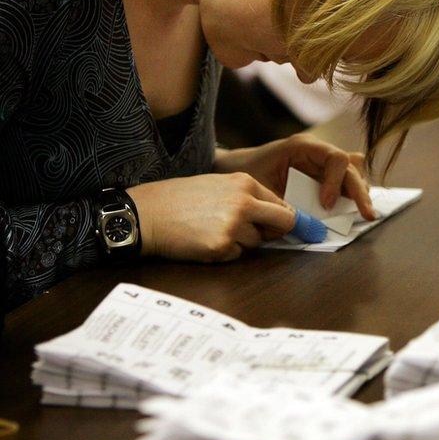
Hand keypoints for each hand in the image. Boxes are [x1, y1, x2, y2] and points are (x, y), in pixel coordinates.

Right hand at [128, 173, 295, 261]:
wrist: (145, 213)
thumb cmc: (178, 199)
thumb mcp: (217, 185)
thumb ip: (247, 197)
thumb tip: (278, 216)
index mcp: (245, 183)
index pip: (283, 205)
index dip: (286, 219)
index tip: (292, 228)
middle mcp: (244, 202)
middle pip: (284, 223)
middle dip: (276, 232)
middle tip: (262, 235)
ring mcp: (233, 225)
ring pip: (256, 242)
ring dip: (241, 242)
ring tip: (212, 230)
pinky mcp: (221, 246)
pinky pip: (236, 255)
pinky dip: (224, 253)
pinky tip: (203, 241)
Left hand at [213, 134, 375, 219]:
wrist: (235, 169)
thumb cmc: (245, 172)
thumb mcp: (260, 186)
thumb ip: (282, 202)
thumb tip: (307, 222)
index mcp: (304, 147)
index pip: (336, 158)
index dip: (336, 181)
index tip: (326, 204)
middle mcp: (319, 154)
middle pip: (351, 169)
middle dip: (360, 192)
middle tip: (368, 215)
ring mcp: (323, 166)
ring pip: (353, 175)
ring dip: (359, 194)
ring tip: (365, 213)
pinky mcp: (323, 179)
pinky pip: (345, 185)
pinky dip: (352, 196)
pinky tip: (357, 209)